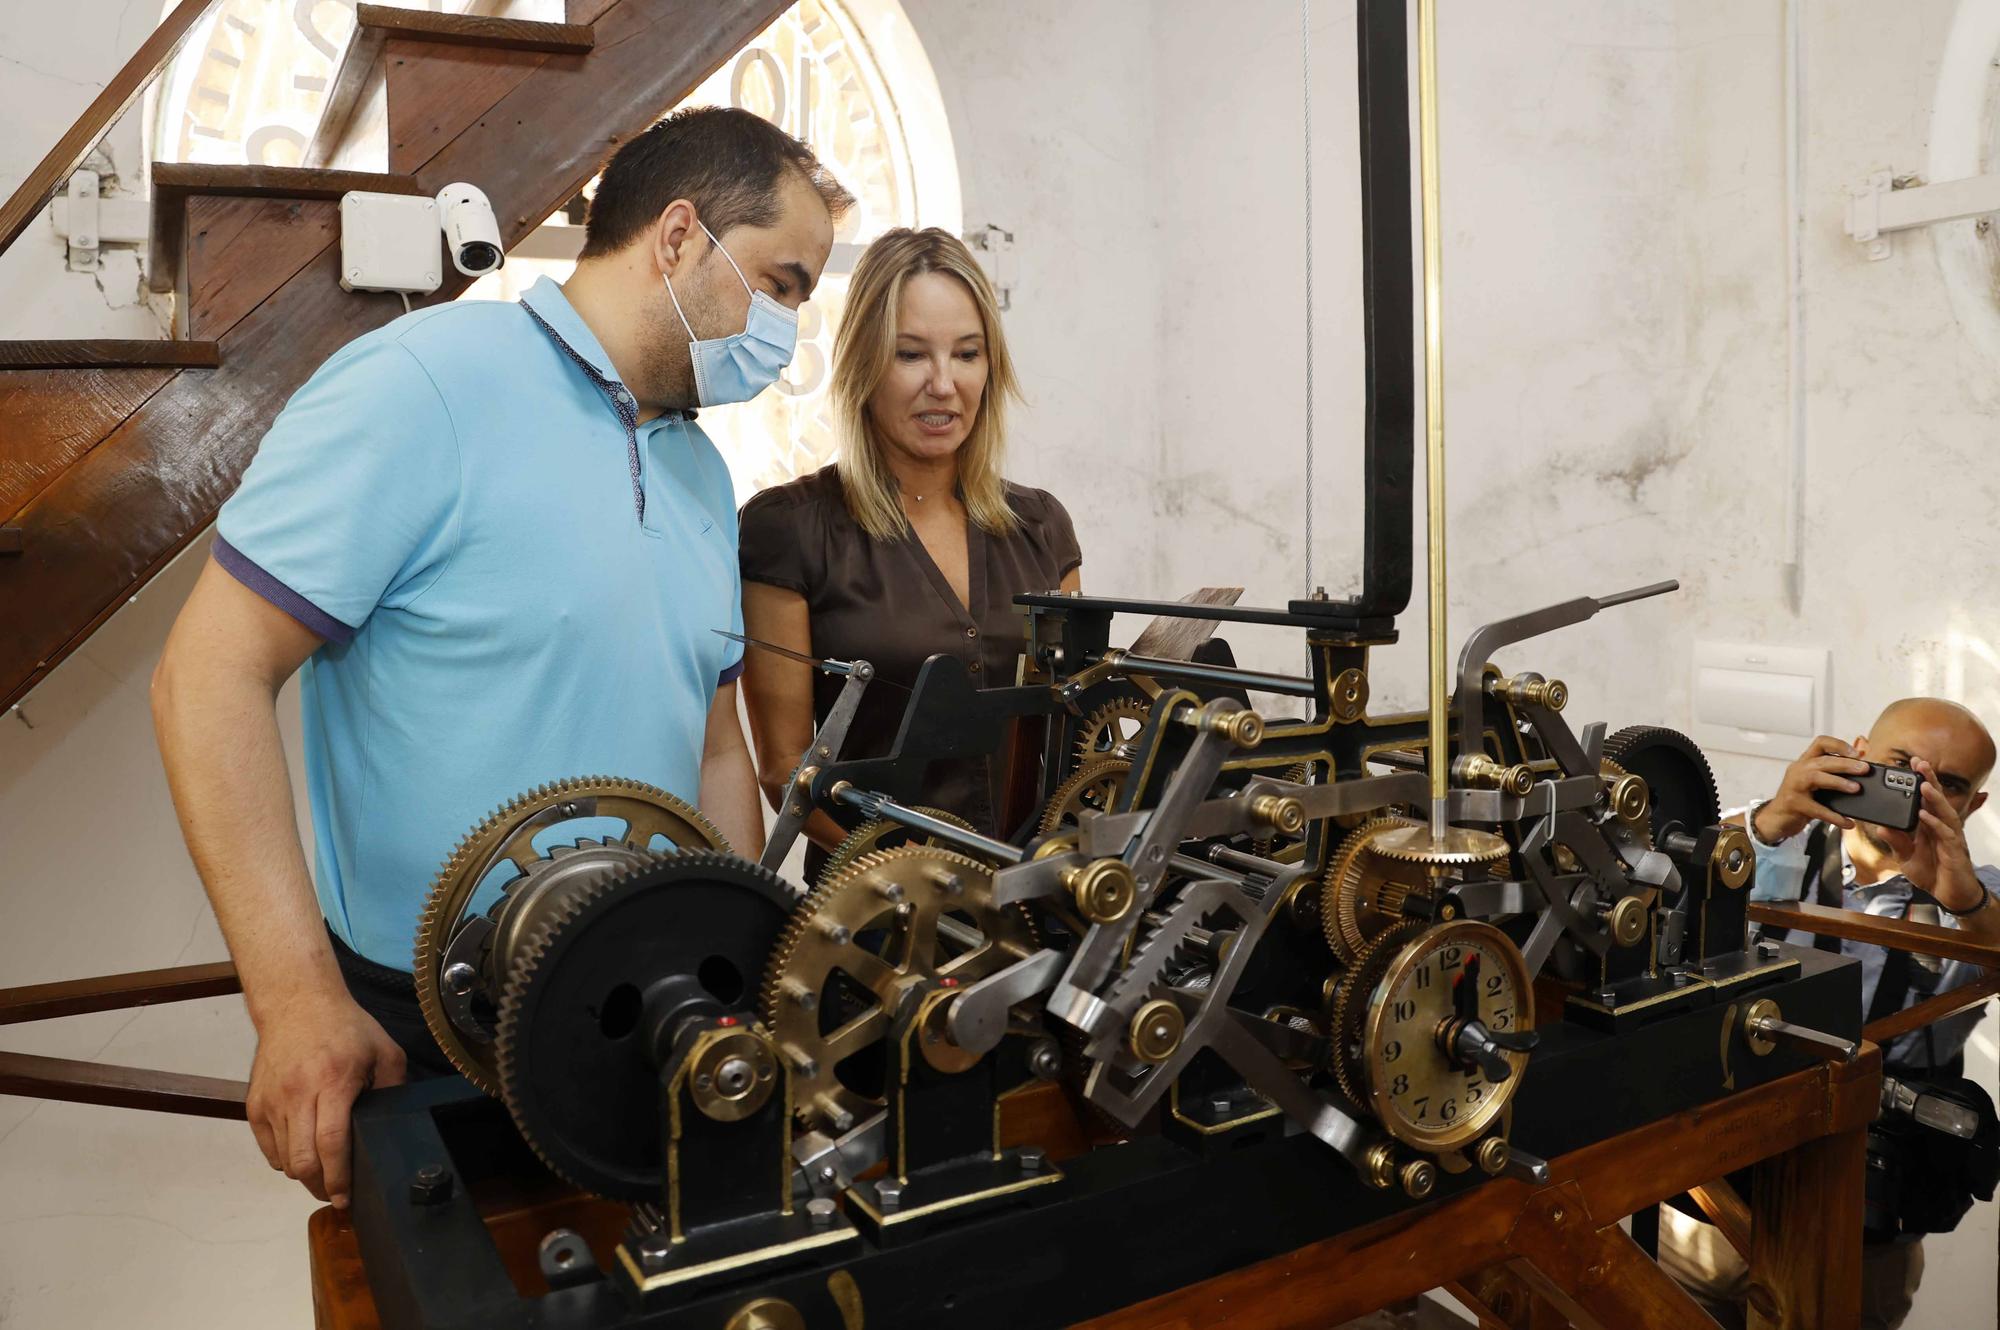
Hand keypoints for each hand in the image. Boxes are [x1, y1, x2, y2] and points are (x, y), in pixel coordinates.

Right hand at [245, 988, 405, 1207]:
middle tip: (337, 1194)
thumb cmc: (346, 1028)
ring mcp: (271, 1100)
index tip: (346, 1198)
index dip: (339, 1177)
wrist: (297, 1004)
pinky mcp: (254, 1104)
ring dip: (305, 1175)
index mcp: (333, 1082)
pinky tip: (303, 1154)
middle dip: (321, 1186)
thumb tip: (395, 1126)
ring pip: (285, 1159)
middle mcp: (297, 1093)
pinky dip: (285, 1160)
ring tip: (323, 1175)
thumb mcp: (384, 1051)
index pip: (331, 1143)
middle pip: (303, 1160)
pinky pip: (268, 1149)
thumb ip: (393, 1089)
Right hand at [1754, 736, 1868, 842]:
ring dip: (1838, 782)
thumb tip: (1862, 763)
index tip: (1856, 753)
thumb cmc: (1800, 798)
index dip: (1839, 745)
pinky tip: (1847, 822)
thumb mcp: (1815, 781)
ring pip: (1816, 777)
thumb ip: (1833, 771)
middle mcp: (1798, 770)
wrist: (1777, 817)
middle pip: (1822, 760)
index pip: (1821, 743)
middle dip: (1845, 763)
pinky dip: (1834, 816)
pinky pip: (1817, 809)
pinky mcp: (1794, 804)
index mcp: (1805, 762)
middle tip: (1864, 769)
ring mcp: (1794, 786)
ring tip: (1856, 789)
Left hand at [1903, 757, 1986, 912]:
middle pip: (1937, 800)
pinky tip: (1924, 815)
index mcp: (1930, 826)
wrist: (1948, 895)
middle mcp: (1942, 828)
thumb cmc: (1931, 873)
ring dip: (1934, 798)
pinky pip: (1945, 834)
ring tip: (1923, 784)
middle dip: (1929, 780)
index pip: (1925, 800)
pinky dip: (1935, 823)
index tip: (1910, 764)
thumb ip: (1896, 841)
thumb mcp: (1906, 856)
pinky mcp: (1954, 851)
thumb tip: (1881, 826)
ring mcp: (1950, 838)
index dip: (1920, 782)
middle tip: (1920, 762)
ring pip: (1945, 813)